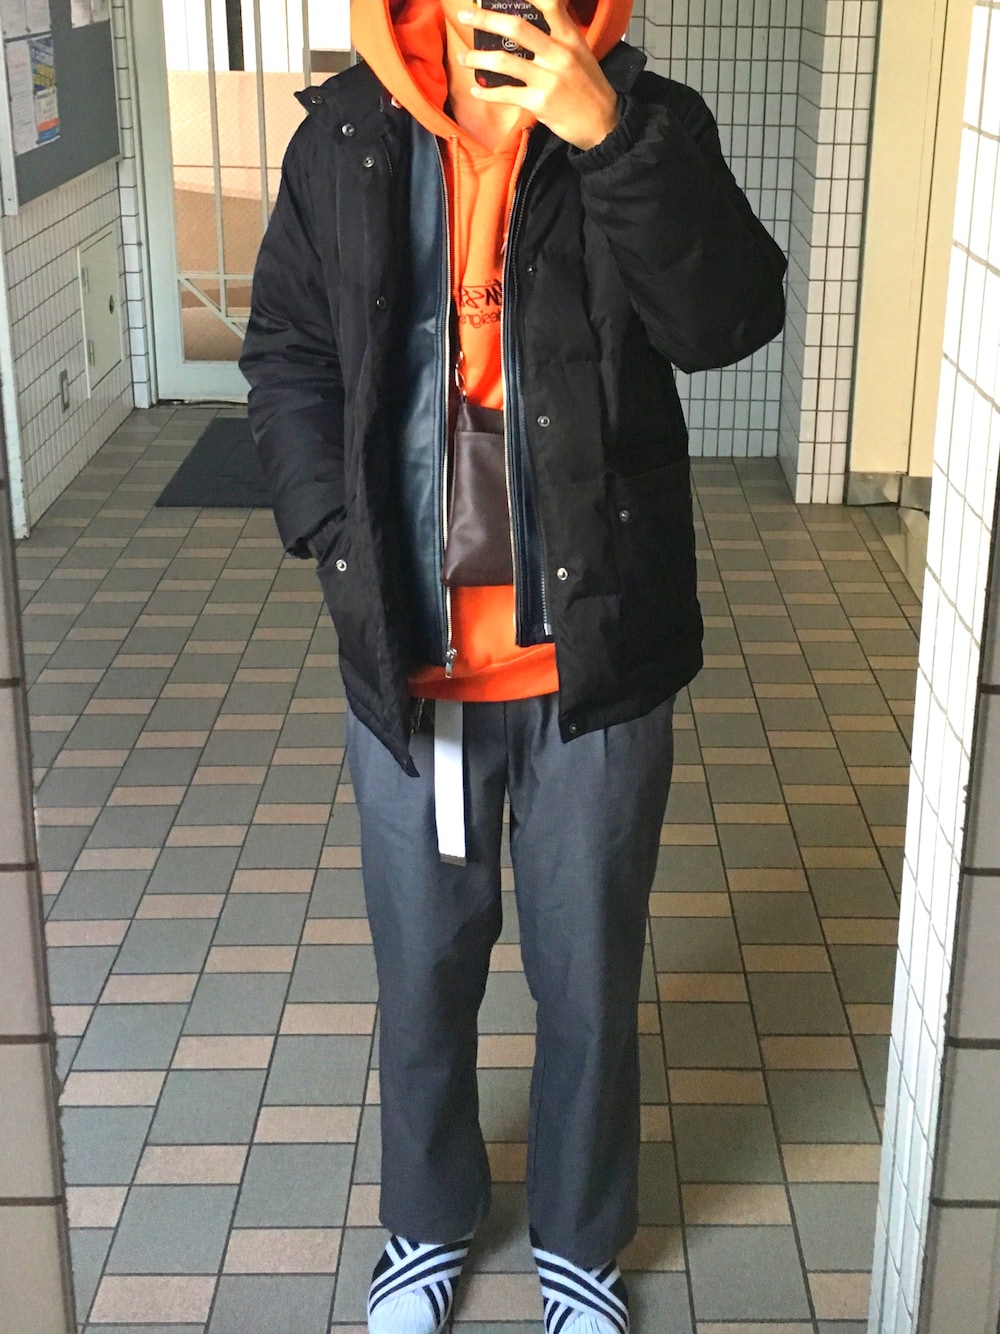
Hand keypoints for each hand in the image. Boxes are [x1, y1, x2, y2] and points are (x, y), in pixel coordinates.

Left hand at [457, 0, 617, 149]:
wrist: (602, 124)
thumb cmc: (588, 86)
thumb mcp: (580, 52)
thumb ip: (558, 35)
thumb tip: (530, 22)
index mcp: (569, 37)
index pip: (548, 4)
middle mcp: (558, 54)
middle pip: (516, 28)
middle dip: (486, 19)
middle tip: (465, 14)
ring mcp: (547, 79)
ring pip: (504, 62)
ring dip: (478, 58)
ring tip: (463, 57)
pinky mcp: (539, 102)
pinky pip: (505, 94)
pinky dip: (487, 93)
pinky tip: (476, 90)